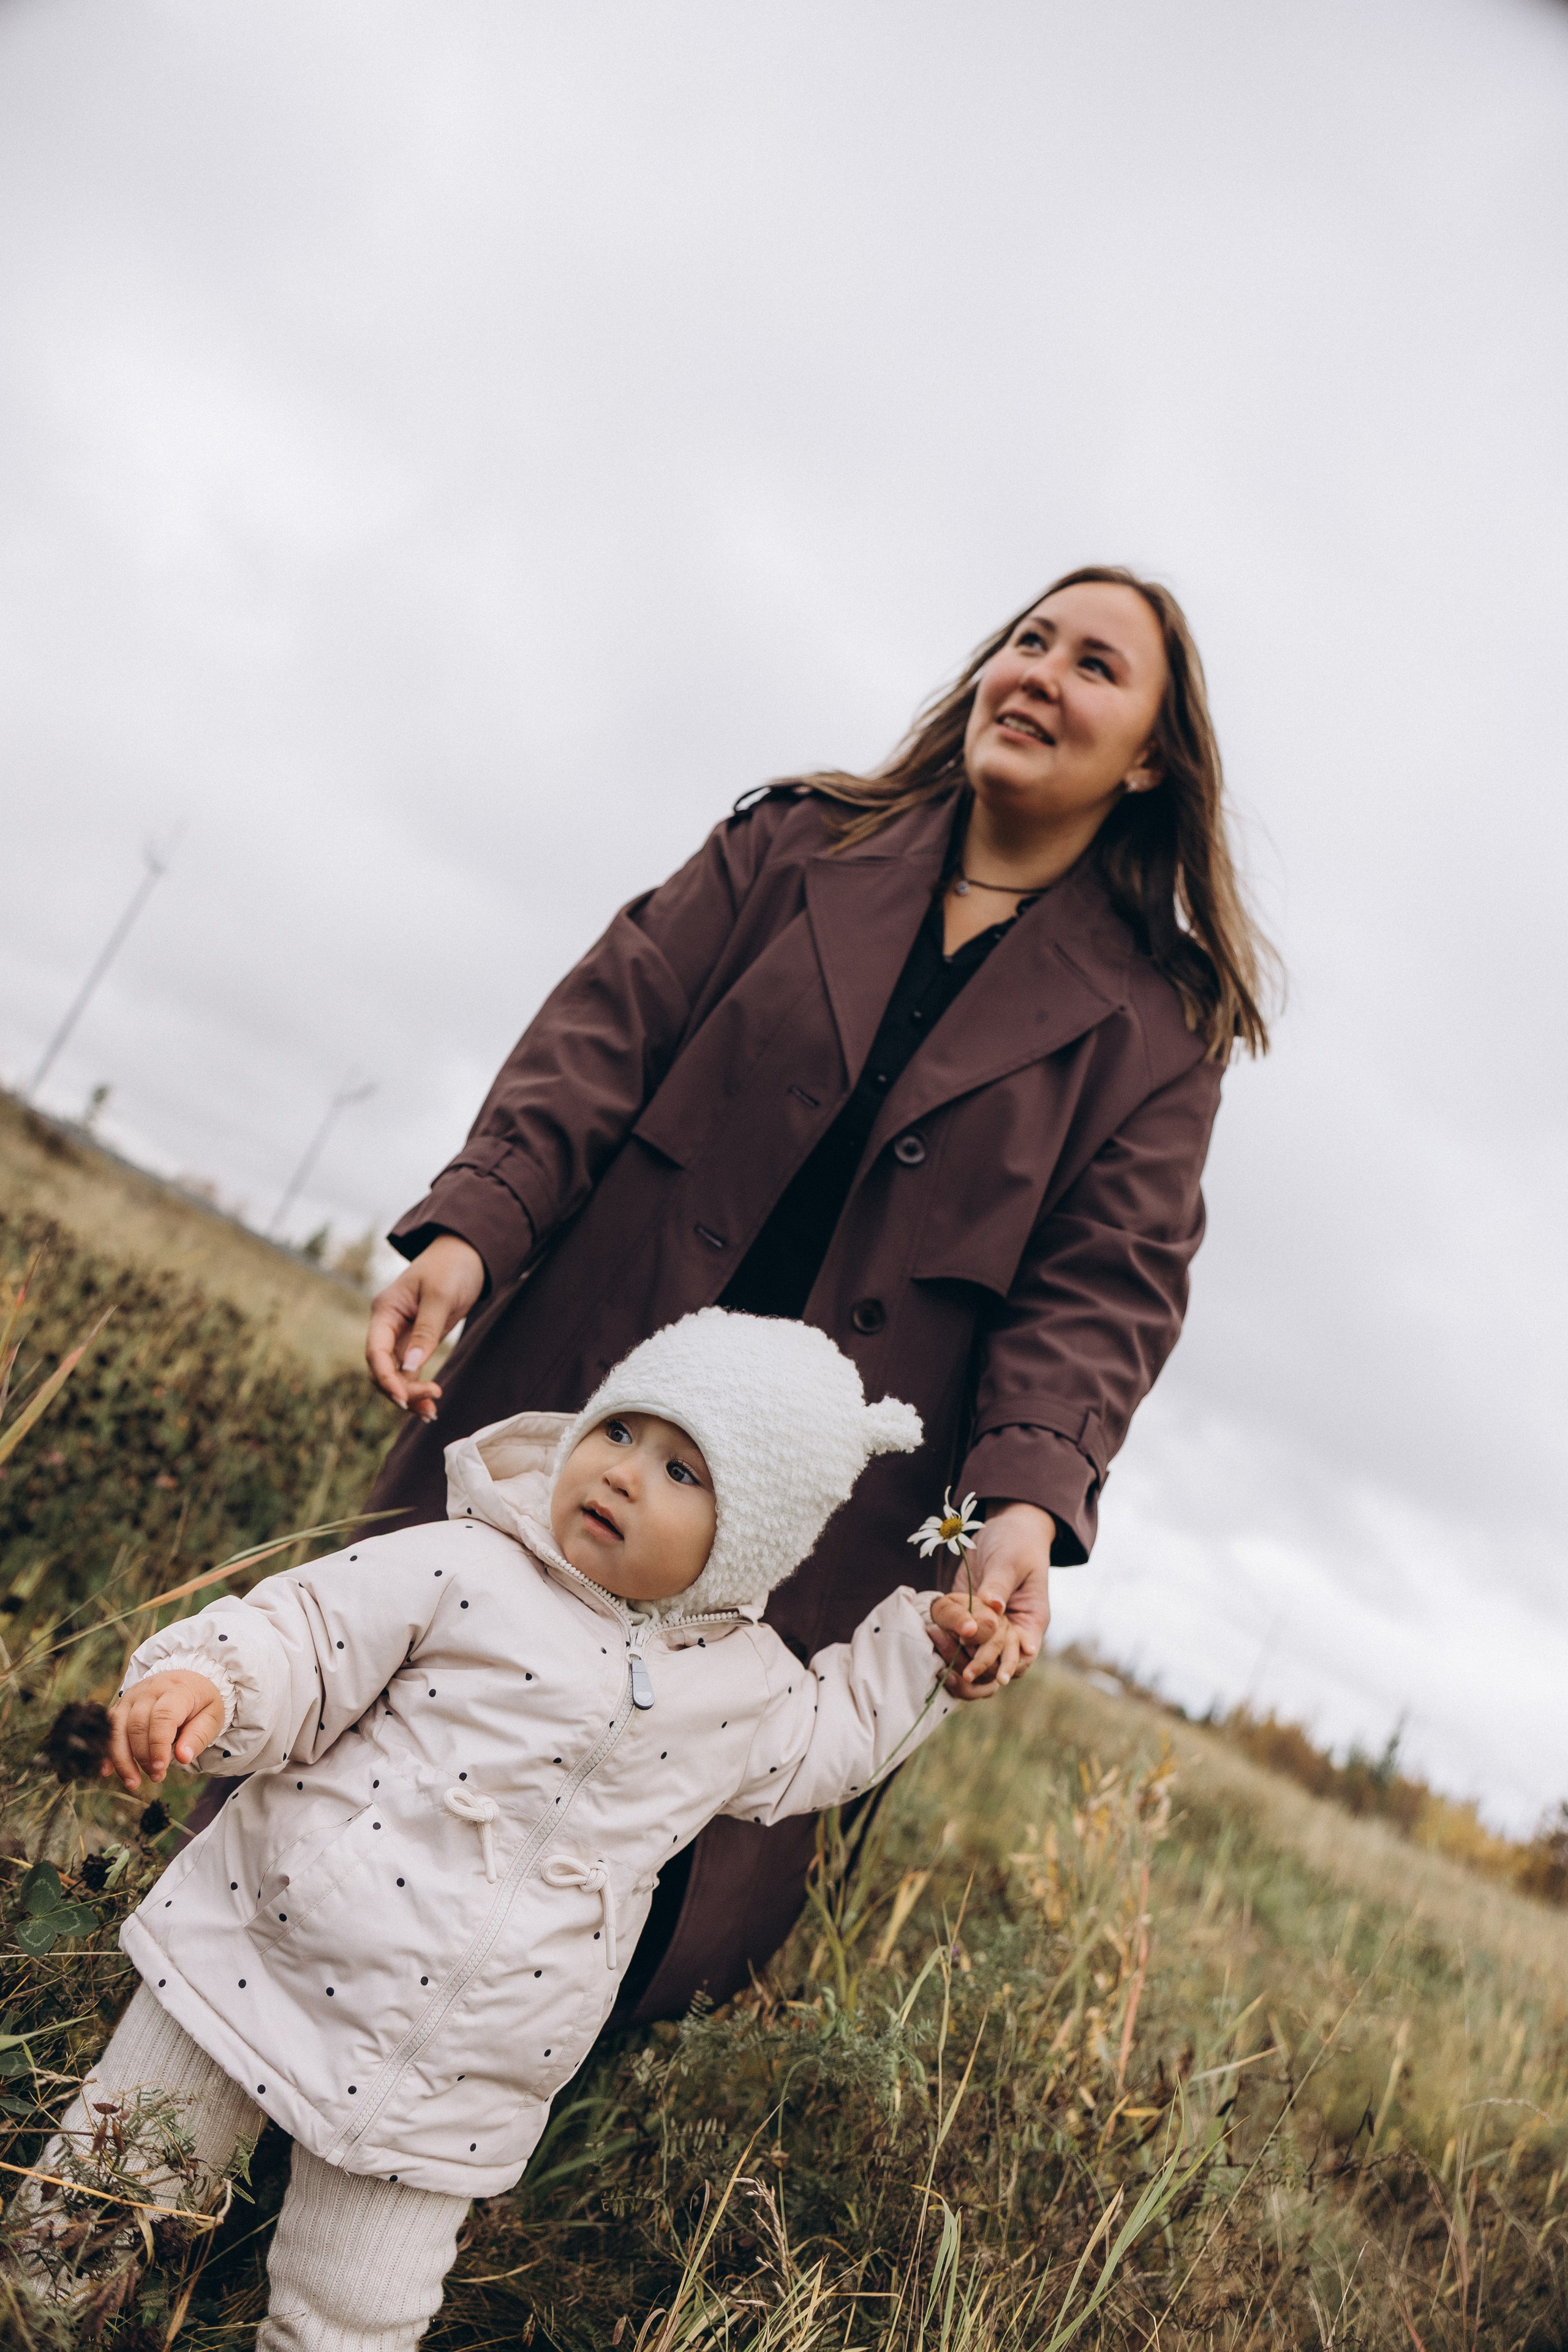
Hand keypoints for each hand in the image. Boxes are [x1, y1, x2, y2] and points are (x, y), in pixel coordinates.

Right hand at [105, 1671, 226, 1791]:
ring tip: (133, 1782)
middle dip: (143, 1756)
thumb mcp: (212, 1717)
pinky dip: (107, 1751)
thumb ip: (197, 1736)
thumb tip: (182, 1757)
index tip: (161, 1770)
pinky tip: (106, 1771)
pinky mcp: (121, 1706)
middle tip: (157, 1777)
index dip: (158, 1746)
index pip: (162, 1716)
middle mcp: (149, 1690)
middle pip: (137, 1725)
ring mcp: (131, 1697)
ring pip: (117, 1728)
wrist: (188, 1680)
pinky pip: (108, 1729)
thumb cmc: (201, 1702)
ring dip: (122, 1759)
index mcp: (176, 1690)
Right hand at [365, 1234, 485, 1418]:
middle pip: (382, 1369)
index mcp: (385, 1310)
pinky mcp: (417, 1342)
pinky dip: (418, 1388)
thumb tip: (411, 1366)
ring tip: (431, 1414)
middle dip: (400, 1390)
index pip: (375, 1351)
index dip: (385, 1378)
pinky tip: (429, 1407)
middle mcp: (388, 1325)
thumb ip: (426, 1331)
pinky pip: (411, 1372)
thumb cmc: (451, 1267)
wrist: (467, 1254)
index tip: (403, 1397)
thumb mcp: (440, 1296)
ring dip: (410, 1395)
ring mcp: (401, 1335)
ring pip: (396, 1375)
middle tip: (430, 1403)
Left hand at [927, 1500, 1052, 1700]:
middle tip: (955, 1669)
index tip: (995, 1675)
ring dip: (955, 1656)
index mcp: (1030, 1621)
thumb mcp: (1012, 1561)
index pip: (1023, 1656)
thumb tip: (992, 1607)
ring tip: (937, 1642)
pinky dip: (944, 1640)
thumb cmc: (1017, 1543)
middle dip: (976, 1666)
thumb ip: (1000, 1584)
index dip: (1009, 1666)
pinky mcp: (967, 1618)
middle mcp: (1010, 1630)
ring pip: (973, 1657)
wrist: (1004, 1528)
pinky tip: (932, 1633)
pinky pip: (955, 1638)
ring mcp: (987, 1627)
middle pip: (995, 1665)